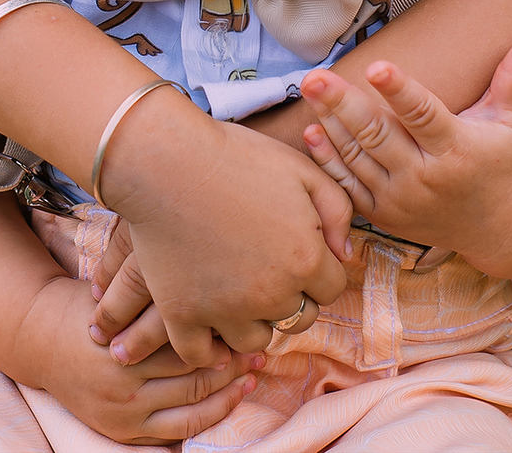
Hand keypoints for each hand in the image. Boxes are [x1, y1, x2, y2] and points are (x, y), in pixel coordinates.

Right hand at [17, 275, 262, 443]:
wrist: (41, 339)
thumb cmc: (87, 304)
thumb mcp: (117, 291)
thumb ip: (154, 297)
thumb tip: (209, 289)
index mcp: (122, 343)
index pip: (183, 342)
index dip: (218, 333)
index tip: (245, 320)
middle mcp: (123, 384)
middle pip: (192, 376)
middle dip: (231, 362)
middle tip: (259, 345)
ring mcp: (123, 414)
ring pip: (191, 408)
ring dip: (227, 392)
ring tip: (252, 373)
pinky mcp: (122, 433)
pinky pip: (176, 432)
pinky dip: (207, 417)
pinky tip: (230, 399)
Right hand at [106, 113, 351, 363]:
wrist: (167, 160)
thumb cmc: (236, 157)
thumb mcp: (301, 169)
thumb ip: (337, 210)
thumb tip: (345, 253)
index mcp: (305, 259)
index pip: (332, 288)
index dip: (320, 268)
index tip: (299, 250)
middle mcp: (271, 295)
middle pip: (299, 318)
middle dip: (292, 296)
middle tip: (268, 267)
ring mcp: (226, 310)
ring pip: (256, 341)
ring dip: (254, 322)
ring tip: (240, 293)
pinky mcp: (183, 315)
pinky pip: (201, 354)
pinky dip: (208, 348)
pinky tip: (210, 327)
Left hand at [300, 39, 511, 275]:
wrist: (503, 228)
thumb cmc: (507, 162)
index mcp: (457, 150)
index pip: (424, 116)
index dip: (401, 92)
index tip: (378, 66)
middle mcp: (426, 178)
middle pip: (378, 137)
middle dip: (343, 105)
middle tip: (315, 76)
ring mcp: (401, 200)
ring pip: (357, 158)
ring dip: (329, 124)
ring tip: (309, 90)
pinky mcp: (385, 215)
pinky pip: (350, 186)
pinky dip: (329, 160)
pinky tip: (310, 130)